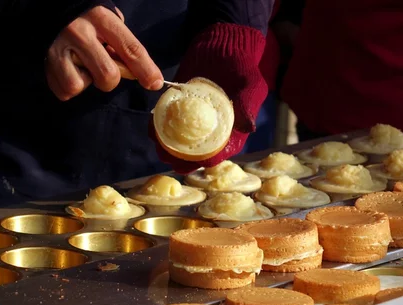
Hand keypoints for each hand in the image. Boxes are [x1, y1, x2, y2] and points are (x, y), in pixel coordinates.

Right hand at [45, 5, 162, 100]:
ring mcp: (58, 47)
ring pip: (80, 85)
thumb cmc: (87, 22)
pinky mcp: (44, 62)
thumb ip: (122, 44)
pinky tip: (67, 70)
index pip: (130, 48)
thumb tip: (141, 71)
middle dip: (109, 80)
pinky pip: (64, 90)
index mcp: (100, 18)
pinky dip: (68, 87)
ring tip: (80, 67)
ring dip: (85, 82)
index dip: (145, 69)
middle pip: (107, 74)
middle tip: (101, 69)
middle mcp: (79, 32)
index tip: (155, 83)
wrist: (50, 13)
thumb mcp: (107, 22)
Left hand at [149, 23, 268, 173]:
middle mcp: (210, 131)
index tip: (194, 162)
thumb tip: (249, 128)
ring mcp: (192, 120)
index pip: (219, 154)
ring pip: (177, 142)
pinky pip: (165, 122)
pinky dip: (157, 127)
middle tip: (170, 159)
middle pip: (194, 154)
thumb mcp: (251, 86)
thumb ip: (248, 106)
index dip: (206, 161)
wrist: (224, 45)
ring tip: (158, 146)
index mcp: (230, 132)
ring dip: (166, 147)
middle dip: (181, 160)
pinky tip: (152, 129)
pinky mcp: (178, 108)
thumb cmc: (243, 67)